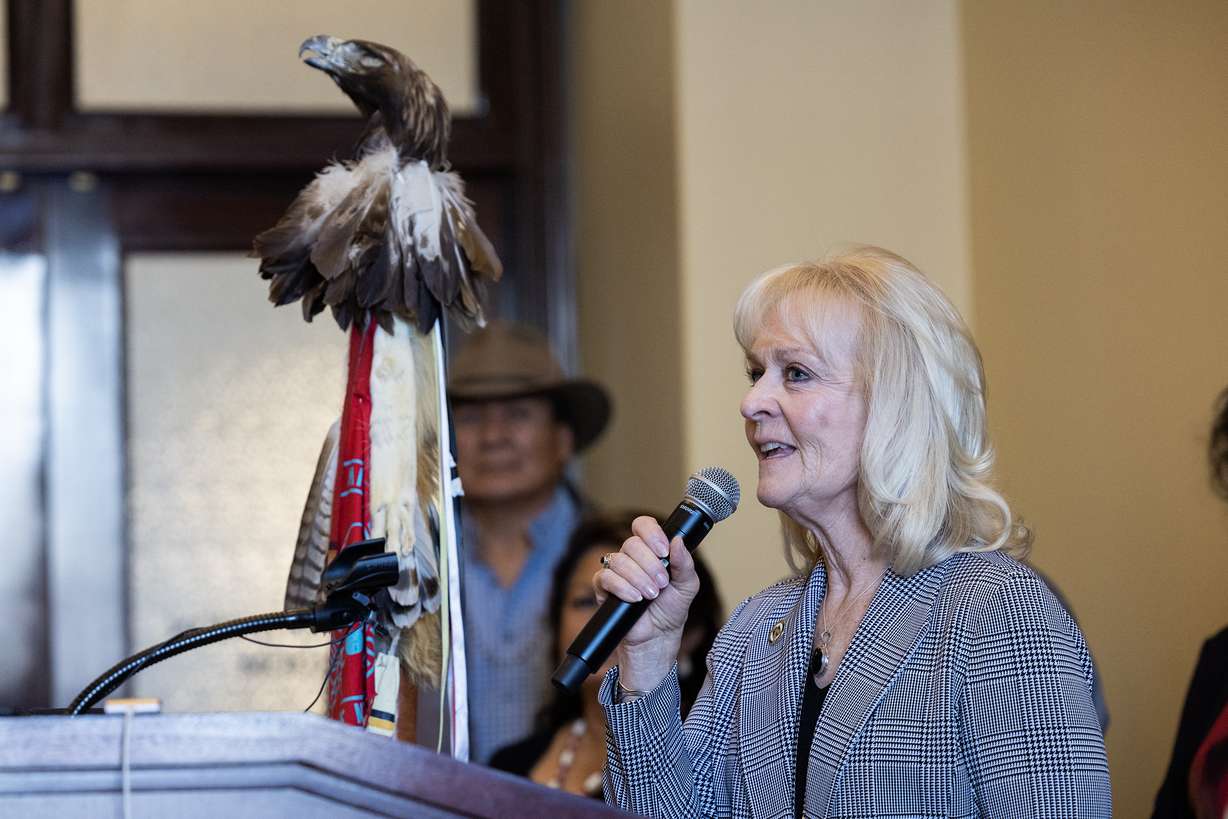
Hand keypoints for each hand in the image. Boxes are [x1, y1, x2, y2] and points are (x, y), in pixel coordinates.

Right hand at [593, 515, 700, 690]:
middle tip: (661, 583)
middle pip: (631, 543)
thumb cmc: (671, 611)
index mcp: (651, 551)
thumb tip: (678, 540)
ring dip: (638, 578)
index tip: (663, 550)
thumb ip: (685, 563)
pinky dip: (622, 587)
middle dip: (650, 564)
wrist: (658, 638)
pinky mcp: (604, 589)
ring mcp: (617, 572)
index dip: (651, 533)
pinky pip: (605, 577)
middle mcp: (632, 558)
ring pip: (618, 560)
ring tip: (651, 595)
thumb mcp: (687, 586)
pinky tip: (635, 598)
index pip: (643, 526)